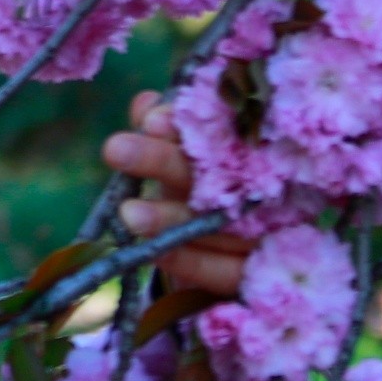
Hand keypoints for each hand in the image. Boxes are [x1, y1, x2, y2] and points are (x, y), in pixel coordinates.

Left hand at [102, 89, 257, 298]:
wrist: (223, 261)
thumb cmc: (200, 193)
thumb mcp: (181, 162)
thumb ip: (164, 133)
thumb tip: (145, 104)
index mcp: (249, 151)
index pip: (219, 132)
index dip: (184, 125)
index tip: (150, 121)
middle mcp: (262, 189)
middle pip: (214, 173)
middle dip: (162, 160)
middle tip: (115, 149)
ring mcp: (266, 233)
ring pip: (216, 224)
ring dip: (170, 218)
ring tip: (127, 212)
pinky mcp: (258, 276)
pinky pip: (224, 271)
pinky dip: (189, 260)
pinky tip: (154, 251)